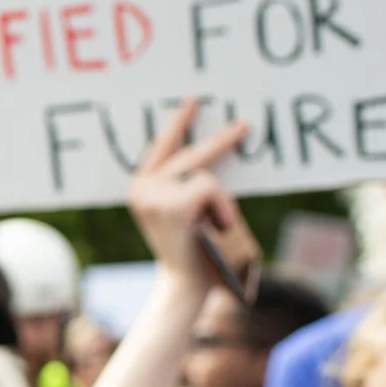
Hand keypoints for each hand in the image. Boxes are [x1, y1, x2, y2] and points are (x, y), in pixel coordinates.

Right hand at [128, 98, 261, 298]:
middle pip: (189, 153)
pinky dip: (222, 207)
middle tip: (245, 125)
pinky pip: (211, 189)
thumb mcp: (182, 214)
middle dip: (222, 143)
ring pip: (203, 175)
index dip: (179, 124)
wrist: (185, 286)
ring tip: (217, 226)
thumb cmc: (192, 251)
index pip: (162, 148)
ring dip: (218, 202)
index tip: (193, 100)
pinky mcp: (174, 204)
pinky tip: (217, 226)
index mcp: (140, 189)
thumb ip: (184, 186)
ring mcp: (154, 195)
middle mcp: (141, 188)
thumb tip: (210, 158)